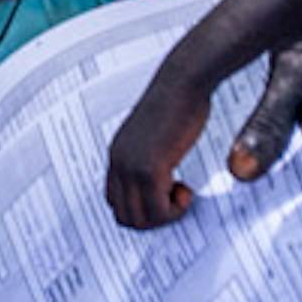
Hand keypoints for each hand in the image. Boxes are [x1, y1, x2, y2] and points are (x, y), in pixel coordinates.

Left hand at [106, 66, 215, 228]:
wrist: (184, 81)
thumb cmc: (177, 104)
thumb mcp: (154, 135)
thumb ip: (147, 157)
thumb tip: (159, 184)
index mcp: (117, 154)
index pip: (114, 202)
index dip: (141, 208)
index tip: (164, 195)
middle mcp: (118, 162)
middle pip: (125, 217)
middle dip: (154, 217)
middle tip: (175, 198)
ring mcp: (131, 166)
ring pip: (141, 220)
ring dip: (165, 216)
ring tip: (182, 193)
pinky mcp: (150, 168)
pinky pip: (158, 211)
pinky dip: (175, 209)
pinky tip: (187, 189)